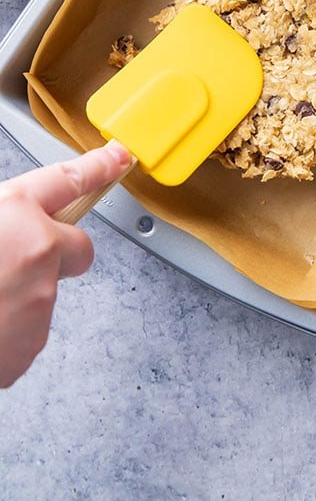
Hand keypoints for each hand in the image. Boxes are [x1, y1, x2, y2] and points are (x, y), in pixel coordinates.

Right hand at [0, 143, 132, 387]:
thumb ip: (0, 219)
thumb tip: (8, 222)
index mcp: (12, 212)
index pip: (68, 179)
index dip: (98, 167)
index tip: (118, 158)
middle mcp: (37, 251)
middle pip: (77, 247)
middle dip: (56, 252)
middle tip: (12, 262)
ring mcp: (38, 300)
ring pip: (44, 292)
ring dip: (18, 296)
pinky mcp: (30, 342)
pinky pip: (26, 331)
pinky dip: (5, 331)